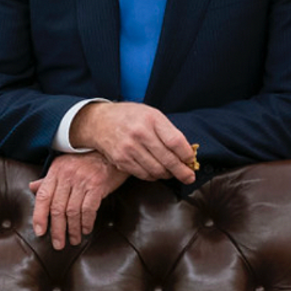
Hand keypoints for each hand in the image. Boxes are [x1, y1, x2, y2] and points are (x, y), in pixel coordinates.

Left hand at [30, 152, 127, 249]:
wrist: (110, 152)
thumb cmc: (86, 161)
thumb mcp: (64, 166)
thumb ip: (49, 179)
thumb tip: (32, 188)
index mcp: (56, 170)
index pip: (43, 196)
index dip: (39, 216)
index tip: (40, 232)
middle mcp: (67, 175)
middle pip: (57, 208)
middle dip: (57, 230)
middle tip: (58, 244)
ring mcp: (82, 180)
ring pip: (72, 211)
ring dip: (73, 229)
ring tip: (74, 239)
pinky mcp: (97, 185)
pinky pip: (89, 210)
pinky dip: (86, 223)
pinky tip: (86, 230)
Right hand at [70, 101, 196, 183]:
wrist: (99, 121)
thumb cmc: (129, 117)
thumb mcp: (151, 114)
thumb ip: (168, 131)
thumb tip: (186, 153)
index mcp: (151, 119)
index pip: (176, 142)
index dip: (187, 155)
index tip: (191, 161)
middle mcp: (139, 133)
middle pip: (168, 160)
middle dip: (182, 172)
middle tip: (188, 176)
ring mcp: (129, 148)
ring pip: (157, 170)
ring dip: (167, 174)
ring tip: (170, 172)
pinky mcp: (121, 160)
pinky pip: (144, 175)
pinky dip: (153, 176)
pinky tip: (155, 170)